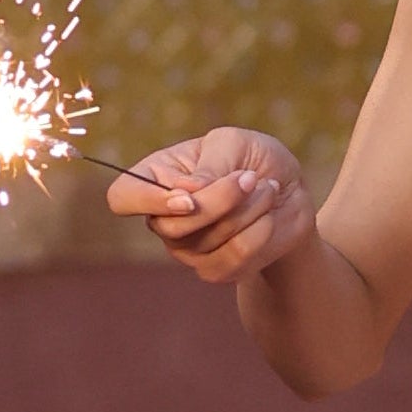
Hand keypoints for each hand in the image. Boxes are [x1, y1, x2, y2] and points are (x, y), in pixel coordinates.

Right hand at [105, 129, 312, 284]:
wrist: (289, 191)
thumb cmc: (253, 159)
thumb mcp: (234, 143)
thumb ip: (210, 164)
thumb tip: (190, 192)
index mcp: (154, 177)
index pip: (122, 197)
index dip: (149, 201)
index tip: (189, 196)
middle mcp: (162, 217)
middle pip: (169, 226)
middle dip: (219, 202)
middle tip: (250, 177)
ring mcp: (185, 248)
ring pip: (207, 242)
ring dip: (248, 211)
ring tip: (266, 188)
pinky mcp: (215, 268)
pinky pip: (234, 258)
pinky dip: (260, 232)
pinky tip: (268, 215)